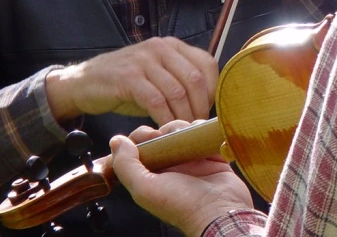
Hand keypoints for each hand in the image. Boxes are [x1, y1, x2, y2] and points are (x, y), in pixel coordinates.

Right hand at [45, 37, 217, 125]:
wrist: (83, 83)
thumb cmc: (126, 84)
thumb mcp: (158, 75)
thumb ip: (181, 81)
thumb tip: (209, 102)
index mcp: (172, 45)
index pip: (207, 64)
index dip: (212, 90)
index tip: (208, 110)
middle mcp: (160, 48)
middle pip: (195, 79)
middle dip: (200, 107)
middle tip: (196, 126)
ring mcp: (144, 61)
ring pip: (177, 91)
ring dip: (183, 116)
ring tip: (182, 131)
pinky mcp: (128, 78)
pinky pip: (156, 101)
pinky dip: (164, 118)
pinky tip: (164, 129)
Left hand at [110, 121, 252, 236]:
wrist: (220, 209)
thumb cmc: (183, 205)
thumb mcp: (145, 188)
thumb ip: (126, 165)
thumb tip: (116, 141)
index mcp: (153, 174)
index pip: (140, 146)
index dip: (142, 135)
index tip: (150, 135)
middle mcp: (171, 166)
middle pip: (162, 134)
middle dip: (166, 129)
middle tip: (172, 136)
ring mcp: (192, 160)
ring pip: (183, 131)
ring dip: (185, 127)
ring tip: (189, 138)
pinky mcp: (211, 154)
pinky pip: (203, 133)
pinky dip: (202, 129)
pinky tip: (202, 137)